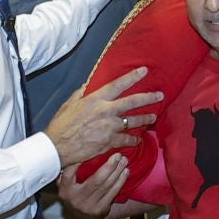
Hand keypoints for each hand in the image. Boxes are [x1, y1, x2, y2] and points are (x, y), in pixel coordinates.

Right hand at [43, 68, 162, 166]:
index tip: (144, 71)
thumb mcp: (70, 103)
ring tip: (153, 117)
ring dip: (145, 119)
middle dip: (148, 98)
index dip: (132, 77)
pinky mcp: (109, 142)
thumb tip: (90, 83)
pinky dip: (134, 139)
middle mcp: (106, 111)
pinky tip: (138, 139)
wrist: (58, 147)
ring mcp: (109, 127)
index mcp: (96, 99)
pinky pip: (127, 139)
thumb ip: (82, 92)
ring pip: (133, 121)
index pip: (118, 84)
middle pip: (132, 102)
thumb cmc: (61, 124)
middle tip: (160, 95)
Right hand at [61, 149, 127, 218]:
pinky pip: (113, 193)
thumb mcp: (66, 184)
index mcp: (65, 190)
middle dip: (109, 166)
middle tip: (118, 155)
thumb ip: (69, 171)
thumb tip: (77, 151)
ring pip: (107, 186)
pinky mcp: (100, 210)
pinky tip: (125, 172)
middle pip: (96, 180)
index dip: (78, 162)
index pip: (69, 173)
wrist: (82, 216)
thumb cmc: (75, 193)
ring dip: (118, 172)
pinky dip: (120, 181)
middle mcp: (76, 199)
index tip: (91, 149)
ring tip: (124, 161)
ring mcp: (89, 206)